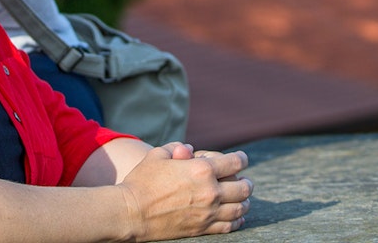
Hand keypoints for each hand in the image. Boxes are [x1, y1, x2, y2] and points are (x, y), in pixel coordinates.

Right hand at [118, 146, 252, 239]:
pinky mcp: (202, 229)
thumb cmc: (142, 181)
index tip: (242, 159)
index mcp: (202, 170)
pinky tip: (236, 217)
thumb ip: (177, 148)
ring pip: (240, 208)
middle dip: (247, 182)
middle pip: (243, 187)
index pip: (236, 162)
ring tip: (243, 199)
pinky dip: (237, 220)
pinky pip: (229, 226)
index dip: (242, 158)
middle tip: (245, 181)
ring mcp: (208, 213)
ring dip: (245, 202)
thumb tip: (190, 150)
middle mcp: (210, 192)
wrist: (130, 213)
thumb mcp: (158, 155)